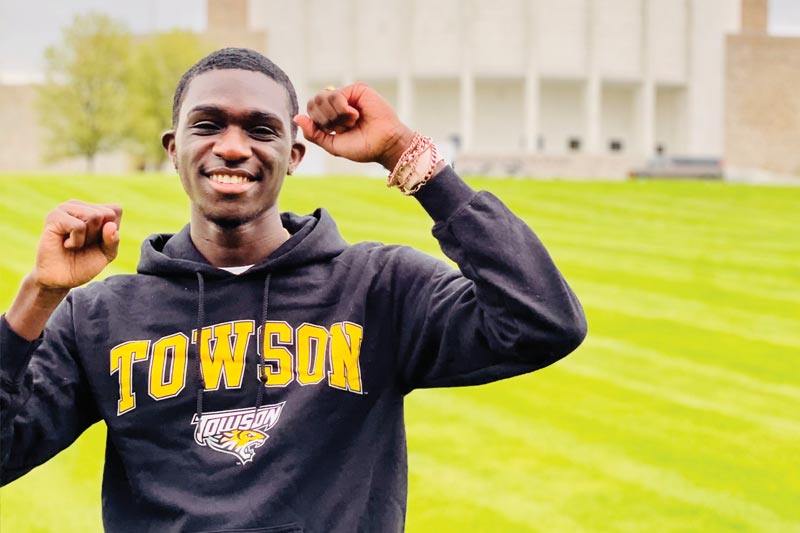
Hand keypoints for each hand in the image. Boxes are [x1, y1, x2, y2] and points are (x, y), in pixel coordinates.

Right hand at [32, 200, 121, 289]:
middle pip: (107, 214)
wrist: (61, 279)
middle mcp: (79, 205)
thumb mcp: (107, 253)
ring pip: (95, 216)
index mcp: (94, 209)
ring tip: (74, 243)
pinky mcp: (54, 216)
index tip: (97, 241)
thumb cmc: (84, 263)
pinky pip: (79, 226)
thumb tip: (110, 225)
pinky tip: (66, 244)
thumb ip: (113, 239)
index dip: (111, 231)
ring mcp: (65, 208)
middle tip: (83, 244)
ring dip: (88, 238)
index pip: (116, 210)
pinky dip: (76, 241)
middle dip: (99, 235)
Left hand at [294, 83, 414, 170]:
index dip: (317, 123)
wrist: (384, 145)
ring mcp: (348, 95)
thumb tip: (296, 117)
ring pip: (323, 97)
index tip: (334, 132)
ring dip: (335, 116)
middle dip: (325, 119)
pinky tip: (355, 115)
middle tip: (343, 127)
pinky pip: (336, 94)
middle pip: (313, 102)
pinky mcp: (357, 89)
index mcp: (331, 116)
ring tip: (351, 121)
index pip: (311, 110)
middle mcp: (338, 103)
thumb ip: (314, 133)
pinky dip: (342, 109)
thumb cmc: (363, 147)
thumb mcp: (332, 145)